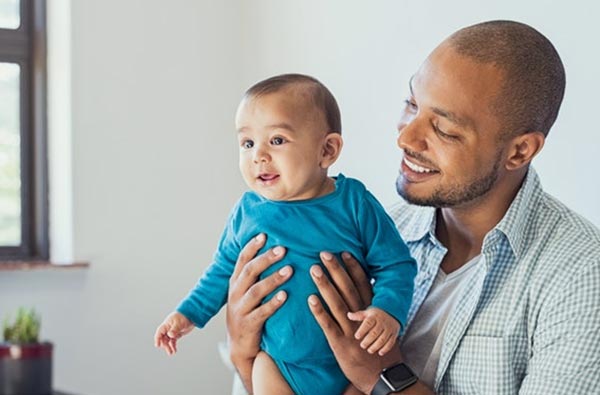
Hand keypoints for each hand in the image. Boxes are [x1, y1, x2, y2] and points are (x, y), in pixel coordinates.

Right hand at [154, 311, 193, 355]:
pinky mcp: (177, 334)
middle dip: (165, 345)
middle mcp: (168, 328)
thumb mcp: (179, 323)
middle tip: (169, 351)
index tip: (157, 345)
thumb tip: (170, 335)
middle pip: (163, 338)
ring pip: (168, 341)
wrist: (192, 314)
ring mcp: (172, 331)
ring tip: (171, 353)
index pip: (159, 332)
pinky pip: (173, 341)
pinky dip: (173, 345)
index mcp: (166, 325)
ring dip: (169, 347)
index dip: (157, 339)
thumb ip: (174, 329)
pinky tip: (174, 350)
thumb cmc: (184, 316)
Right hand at [226, 233, 292, 390]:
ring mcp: (240, 309)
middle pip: (249, 272)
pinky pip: (261, 312)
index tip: (265, 235)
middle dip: (266, 259)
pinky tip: (285, 296)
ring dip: (273, 279)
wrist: (239, 346)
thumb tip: (274, 249)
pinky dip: (273, 303)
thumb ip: (254, 274)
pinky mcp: (248, 325)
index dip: (252, 247)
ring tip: (289, 270)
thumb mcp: (245, 292)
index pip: (242, 260)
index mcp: (235, 282)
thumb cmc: (248, 312)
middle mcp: (235, 293)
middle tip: (283, 249)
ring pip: (256, 291)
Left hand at [308, 251, 397, 393]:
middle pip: (348, 289)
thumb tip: (363, 290)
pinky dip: (319, 311)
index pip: (362, 284)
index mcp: (371, 312)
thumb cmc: (379, 349)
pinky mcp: (340, 344)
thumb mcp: (380, 326)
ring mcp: (351, 330)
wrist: (382, 376)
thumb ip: (370, 309)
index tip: (344, 251)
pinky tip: (310, 298)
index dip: (353, 267)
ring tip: (314, 269)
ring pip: (337, 303)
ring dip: (325, 285)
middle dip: (336, 270)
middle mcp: (361, 318)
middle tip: (324, 253)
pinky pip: (328, 325)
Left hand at [348, 307, 399, 355]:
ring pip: (383, 339)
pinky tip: (380, 352)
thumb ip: (358, 315)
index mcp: (374, 317)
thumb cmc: (376, 315)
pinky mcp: (394, 334)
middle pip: (375, 332)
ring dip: (376, 346)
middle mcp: (382, 322)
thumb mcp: (367, 313)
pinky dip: (386, 348)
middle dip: (368, 340)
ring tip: (369, 350)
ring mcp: (389, 328)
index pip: (368, 323)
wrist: (392, 313)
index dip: (362, 330)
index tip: (356, 336)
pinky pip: (391, 342)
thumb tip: (348, 315)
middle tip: (362, 345)